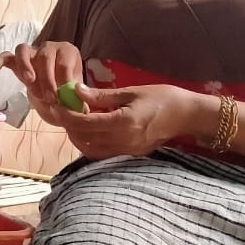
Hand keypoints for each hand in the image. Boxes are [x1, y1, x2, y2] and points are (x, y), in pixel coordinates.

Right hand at [0, 41, 82, 106]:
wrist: (56, 99)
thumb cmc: (67, 95)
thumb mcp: (74, 97)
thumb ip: (75, 98)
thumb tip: (75, 102)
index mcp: (68, 53)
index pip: (65, 62)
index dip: (63, 80)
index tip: (62, 97)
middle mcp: (50, 48)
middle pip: (45, 56)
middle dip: (47, 79)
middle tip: (50, 99)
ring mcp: (32, 52)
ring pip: (25, 50)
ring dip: (26, 66)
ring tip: (29, 82)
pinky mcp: (17, 60)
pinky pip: (7, 56)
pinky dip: (1, 60)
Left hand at [55, 84, 212, 159]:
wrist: (188, 115)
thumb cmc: (163, 98)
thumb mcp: (131, 91)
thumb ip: (103, 95)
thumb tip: (77, 91)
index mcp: (122, 122)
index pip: (84, 122)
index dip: (66, 115)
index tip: (57, 104)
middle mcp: (122, 140)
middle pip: (84, 139)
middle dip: (69, 126)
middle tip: (63, 111)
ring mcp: (127, 150)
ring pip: (91, 150)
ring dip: (78, 137)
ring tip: (74, 121)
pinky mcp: (131, 154)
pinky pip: (103, 153)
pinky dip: (91, 144)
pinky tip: (90, 130)